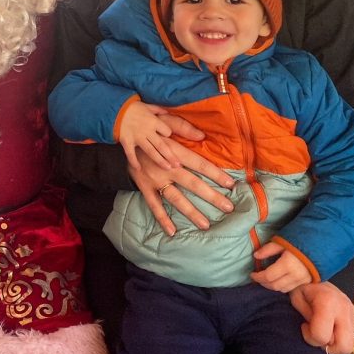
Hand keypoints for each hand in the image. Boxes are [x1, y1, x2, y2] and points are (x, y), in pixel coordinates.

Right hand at [117, 102, 183, 170]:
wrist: (114, 108)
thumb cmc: (131, 107)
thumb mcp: (147, 106)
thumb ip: (157, 109)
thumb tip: (167, 111)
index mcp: (153, 121)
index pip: (167, 132)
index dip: (168, 135)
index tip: (167, 138)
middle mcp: (147, 131)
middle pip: (162, 146)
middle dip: (170, 156)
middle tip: (177, 165)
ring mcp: (137, 137)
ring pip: (151, 152)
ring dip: (160, 161)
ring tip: (168, 168)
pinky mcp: (127, 141)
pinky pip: (131, 154)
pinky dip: (134, 162)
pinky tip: (139, 169)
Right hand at [127, 113, 234, 234]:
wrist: (122, 139)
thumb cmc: (147, 130)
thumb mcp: (163, 122)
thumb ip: (182, 127)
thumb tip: (202, 136)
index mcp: (174, 151)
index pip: (199, 164)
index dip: (215, 174)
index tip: (231, 184)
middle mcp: (166, 167)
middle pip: (192, 183)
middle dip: (211, 196)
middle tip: (228, 207)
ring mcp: (154, 179)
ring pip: (176, 198)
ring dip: (191, 212)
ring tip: (205, 225)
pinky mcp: (144, 187)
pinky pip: (154, 205)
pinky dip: (162, 218)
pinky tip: (172, 231)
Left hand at [251, 241, 312, 291]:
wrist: (323, 243)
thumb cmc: (301, 239)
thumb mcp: (282, 241)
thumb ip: (268, 249)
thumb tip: (256, 256)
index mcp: (287, 264)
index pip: (268, 276)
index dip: (258, 277)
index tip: (252, 274)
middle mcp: (295, 275)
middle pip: (275, 286)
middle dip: (264, 283)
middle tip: (258, 277)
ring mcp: (303, 280)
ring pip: (283, 289)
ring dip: (272, 286)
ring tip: (266, 279)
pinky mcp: (308, 281)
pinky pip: (291, 288)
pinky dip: (282, 286)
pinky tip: (278, 279)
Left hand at [289, 281, 353, 353]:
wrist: (315, 273)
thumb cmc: (302, 286)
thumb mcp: (297, 300)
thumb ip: (308, 319)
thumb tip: (318, 335)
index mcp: (328, 302)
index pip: (322, 336)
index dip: (310, 337)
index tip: (304, 326)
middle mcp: (344, 309)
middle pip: (344, 346)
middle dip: (328, 346)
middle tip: (316, 333)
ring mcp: (352, 313)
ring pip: (349, 345)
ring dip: (334, 343)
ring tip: (323, 330)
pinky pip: (350, 337)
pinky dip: (338, 338)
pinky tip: (329, 327)